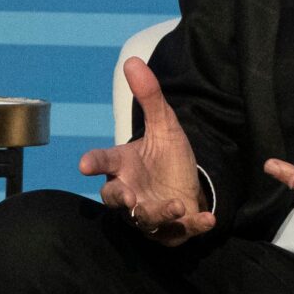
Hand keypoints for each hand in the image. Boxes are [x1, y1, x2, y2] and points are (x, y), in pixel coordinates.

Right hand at [79, 57, 215, 245]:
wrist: (187, 186)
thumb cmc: (166, 157)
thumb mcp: (164, 125)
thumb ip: (149, 97)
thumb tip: (131, 61)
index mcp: (122, 166)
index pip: (103, 162)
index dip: (93, 163)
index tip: (84, 164)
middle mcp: (130, 193)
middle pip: (115, 199)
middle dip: (121, 199)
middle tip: (128, 197)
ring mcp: (149, 214)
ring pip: (146, 220)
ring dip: (159, 214)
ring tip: (174, 206)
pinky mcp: (171, 230)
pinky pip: (179, 232)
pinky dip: (194, 226)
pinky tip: (208, 219)